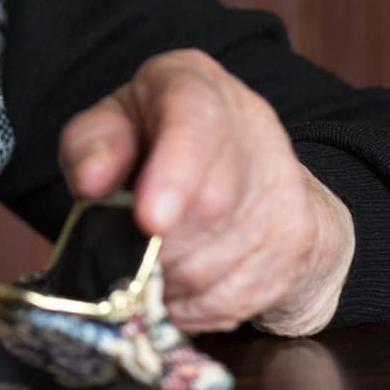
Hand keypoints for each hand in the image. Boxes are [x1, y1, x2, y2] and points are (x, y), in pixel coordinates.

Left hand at [57, 49, 354, 334]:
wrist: (243, 173)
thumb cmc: (154, 144)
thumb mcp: (111, 127)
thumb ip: (91, 143)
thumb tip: (91, 179)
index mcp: (196, 85)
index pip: (196, 123)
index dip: (175, 174)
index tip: (150, 221)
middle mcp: (252, 125)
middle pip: (210, 204)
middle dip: (156, 244)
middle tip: (127, 253)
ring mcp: (284, 185)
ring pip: (221, 260)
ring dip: (170, 280)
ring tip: (151, 266)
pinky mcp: (298, 242)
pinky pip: (237, 296)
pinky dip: (193, 305)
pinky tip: (180, 286)